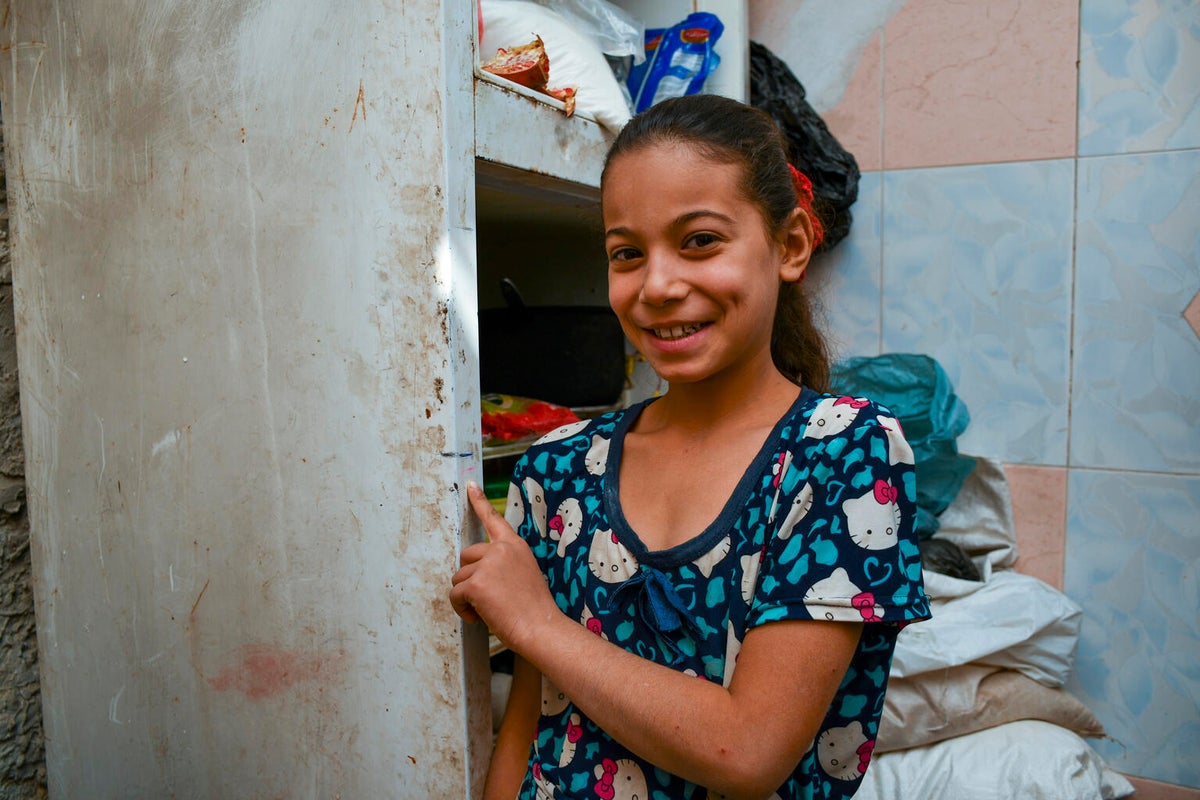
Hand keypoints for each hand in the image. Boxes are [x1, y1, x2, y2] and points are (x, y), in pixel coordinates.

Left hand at [449, 482, 559, 650]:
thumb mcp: (525, 574)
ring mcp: (488, 565)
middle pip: (466, 556)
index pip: (494, 519)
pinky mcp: (476, 583)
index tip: (470, 486)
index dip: (479, 501)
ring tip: (488, 610)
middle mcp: (501, 550)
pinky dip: (462, 610)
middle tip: (486, 598)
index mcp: (515, 546)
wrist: (541, 627)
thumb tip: (480, 571)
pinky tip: (479, 617)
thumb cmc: (535, 609)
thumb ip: (504, 565)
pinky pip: (455, 595)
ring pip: (458, 578)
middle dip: (469, 577)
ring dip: (467, 597)